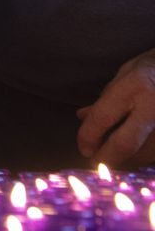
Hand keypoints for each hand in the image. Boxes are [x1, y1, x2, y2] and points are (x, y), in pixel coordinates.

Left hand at [76, 50, 154, 167]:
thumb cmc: (151, 69)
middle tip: (96, 161)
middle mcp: (153, 106)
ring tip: (116, 156)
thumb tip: (82, 118)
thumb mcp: (123, 76)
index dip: (88, 137)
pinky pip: (154, 155)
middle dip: (106, 158)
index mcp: (134, 86)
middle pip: (124, 144)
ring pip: (143, 155)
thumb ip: (105, 99)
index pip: (102, 117)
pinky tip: (134, 154)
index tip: (84, 148)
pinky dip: (142, 158)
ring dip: (125, 160)